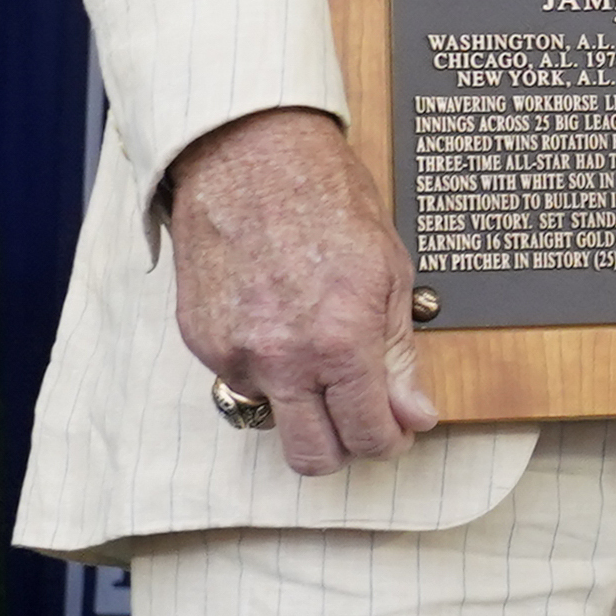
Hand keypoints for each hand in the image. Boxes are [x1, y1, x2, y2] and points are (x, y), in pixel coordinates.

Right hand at [166, 106, 436, 477]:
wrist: (251, 160)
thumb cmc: (328, 202)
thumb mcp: (390, 273)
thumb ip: (398, 355)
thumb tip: (414, 413)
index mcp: (339, 342)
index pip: (365, 433)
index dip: (388, 442)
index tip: (396, 433)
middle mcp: (281, 359)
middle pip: (310, 456)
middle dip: (342, 449)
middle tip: (360, 420)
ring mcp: (234, 353)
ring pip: (274, 416)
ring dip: (300, 399)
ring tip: (317, 341)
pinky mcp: (200, 341)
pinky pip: (239, 377)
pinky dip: (264, 364)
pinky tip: (280, 317)